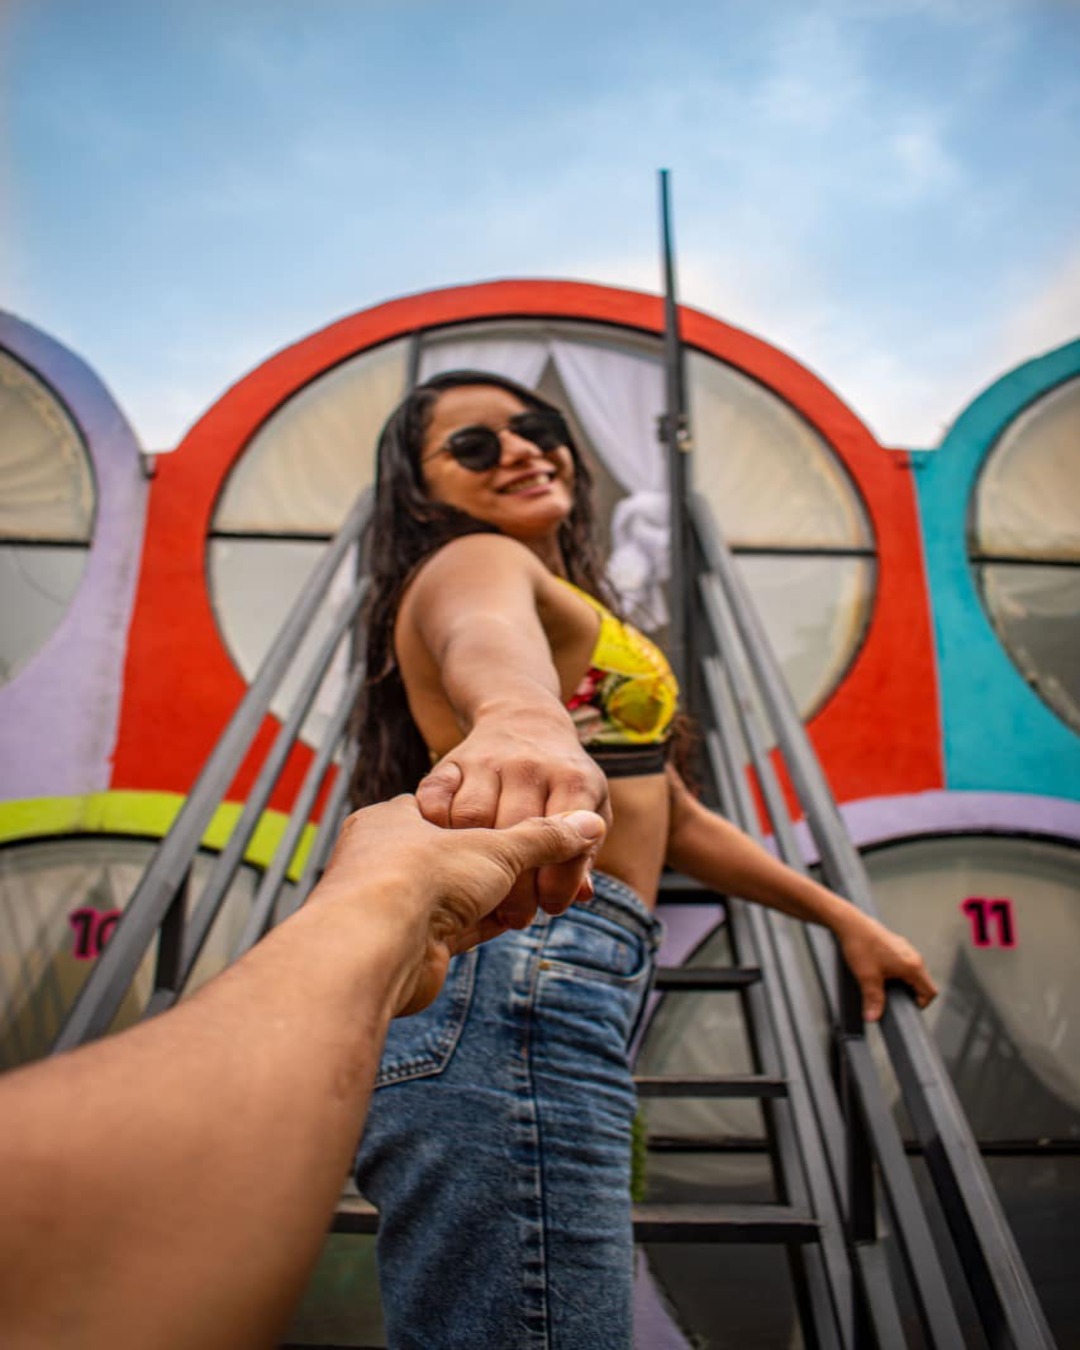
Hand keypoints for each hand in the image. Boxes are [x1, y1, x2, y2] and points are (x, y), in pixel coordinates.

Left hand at [315, 795, 606, 1015]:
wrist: (374, 947)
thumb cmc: (420, 875)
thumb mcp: (494, 847)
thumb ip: (543, 837)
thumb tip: (589, 825)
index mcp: (394, 819)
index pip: (451, 809)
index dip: (494, 818)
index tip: (531, 824)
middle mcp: (388, 858)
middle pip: (455, 855)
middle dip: (499, 865)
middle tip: (542, 864)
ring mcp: (397, 902)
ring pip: (457, 894)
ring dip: (497, 897)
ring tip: (539, 895)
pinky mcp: (410, 943)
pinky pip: (456, 927)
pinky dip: (487, 924)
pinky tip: (519, 921)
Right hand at [415, 711, 611, 922]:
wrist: (525, 719)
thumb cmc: (563, 778)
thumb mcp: (590, 805)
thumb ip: (585, 850)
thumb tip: (581, 896)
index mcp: (573, 779)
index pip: (566, 839)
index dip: (559, 884)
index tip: (550, 908)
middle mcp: (530, 766)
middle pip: (515, 835)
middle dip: (515, 888)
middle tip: (514, 916)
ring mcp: (487, 762)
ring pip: (471, 820)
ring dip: (472, 864)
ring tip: (483, 892)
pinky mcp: (452, 762)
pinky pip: (434, 799)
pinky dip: (437, 829)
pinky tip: (449, 853)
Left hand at [836, 912, 937, 1021]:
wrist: (850, 923)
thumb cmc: (861, 945)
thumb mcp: (867, 978)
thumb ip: (873, 1000)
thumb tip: (873, 1017)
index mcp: (913, 965)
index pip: (930, 992)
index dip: (921, 1004)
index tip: (905, 1009)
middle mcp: (913, 955)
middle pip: (923, 983)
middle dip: (910, 994)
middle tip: (892, 1000)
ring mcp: (905, 948)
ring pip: (913, 972)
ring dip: (903, 983)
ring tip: (884, 986)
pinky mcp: (896, 944)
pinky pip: (904, 963)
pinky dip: (897, 972)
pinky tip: (880, 973)